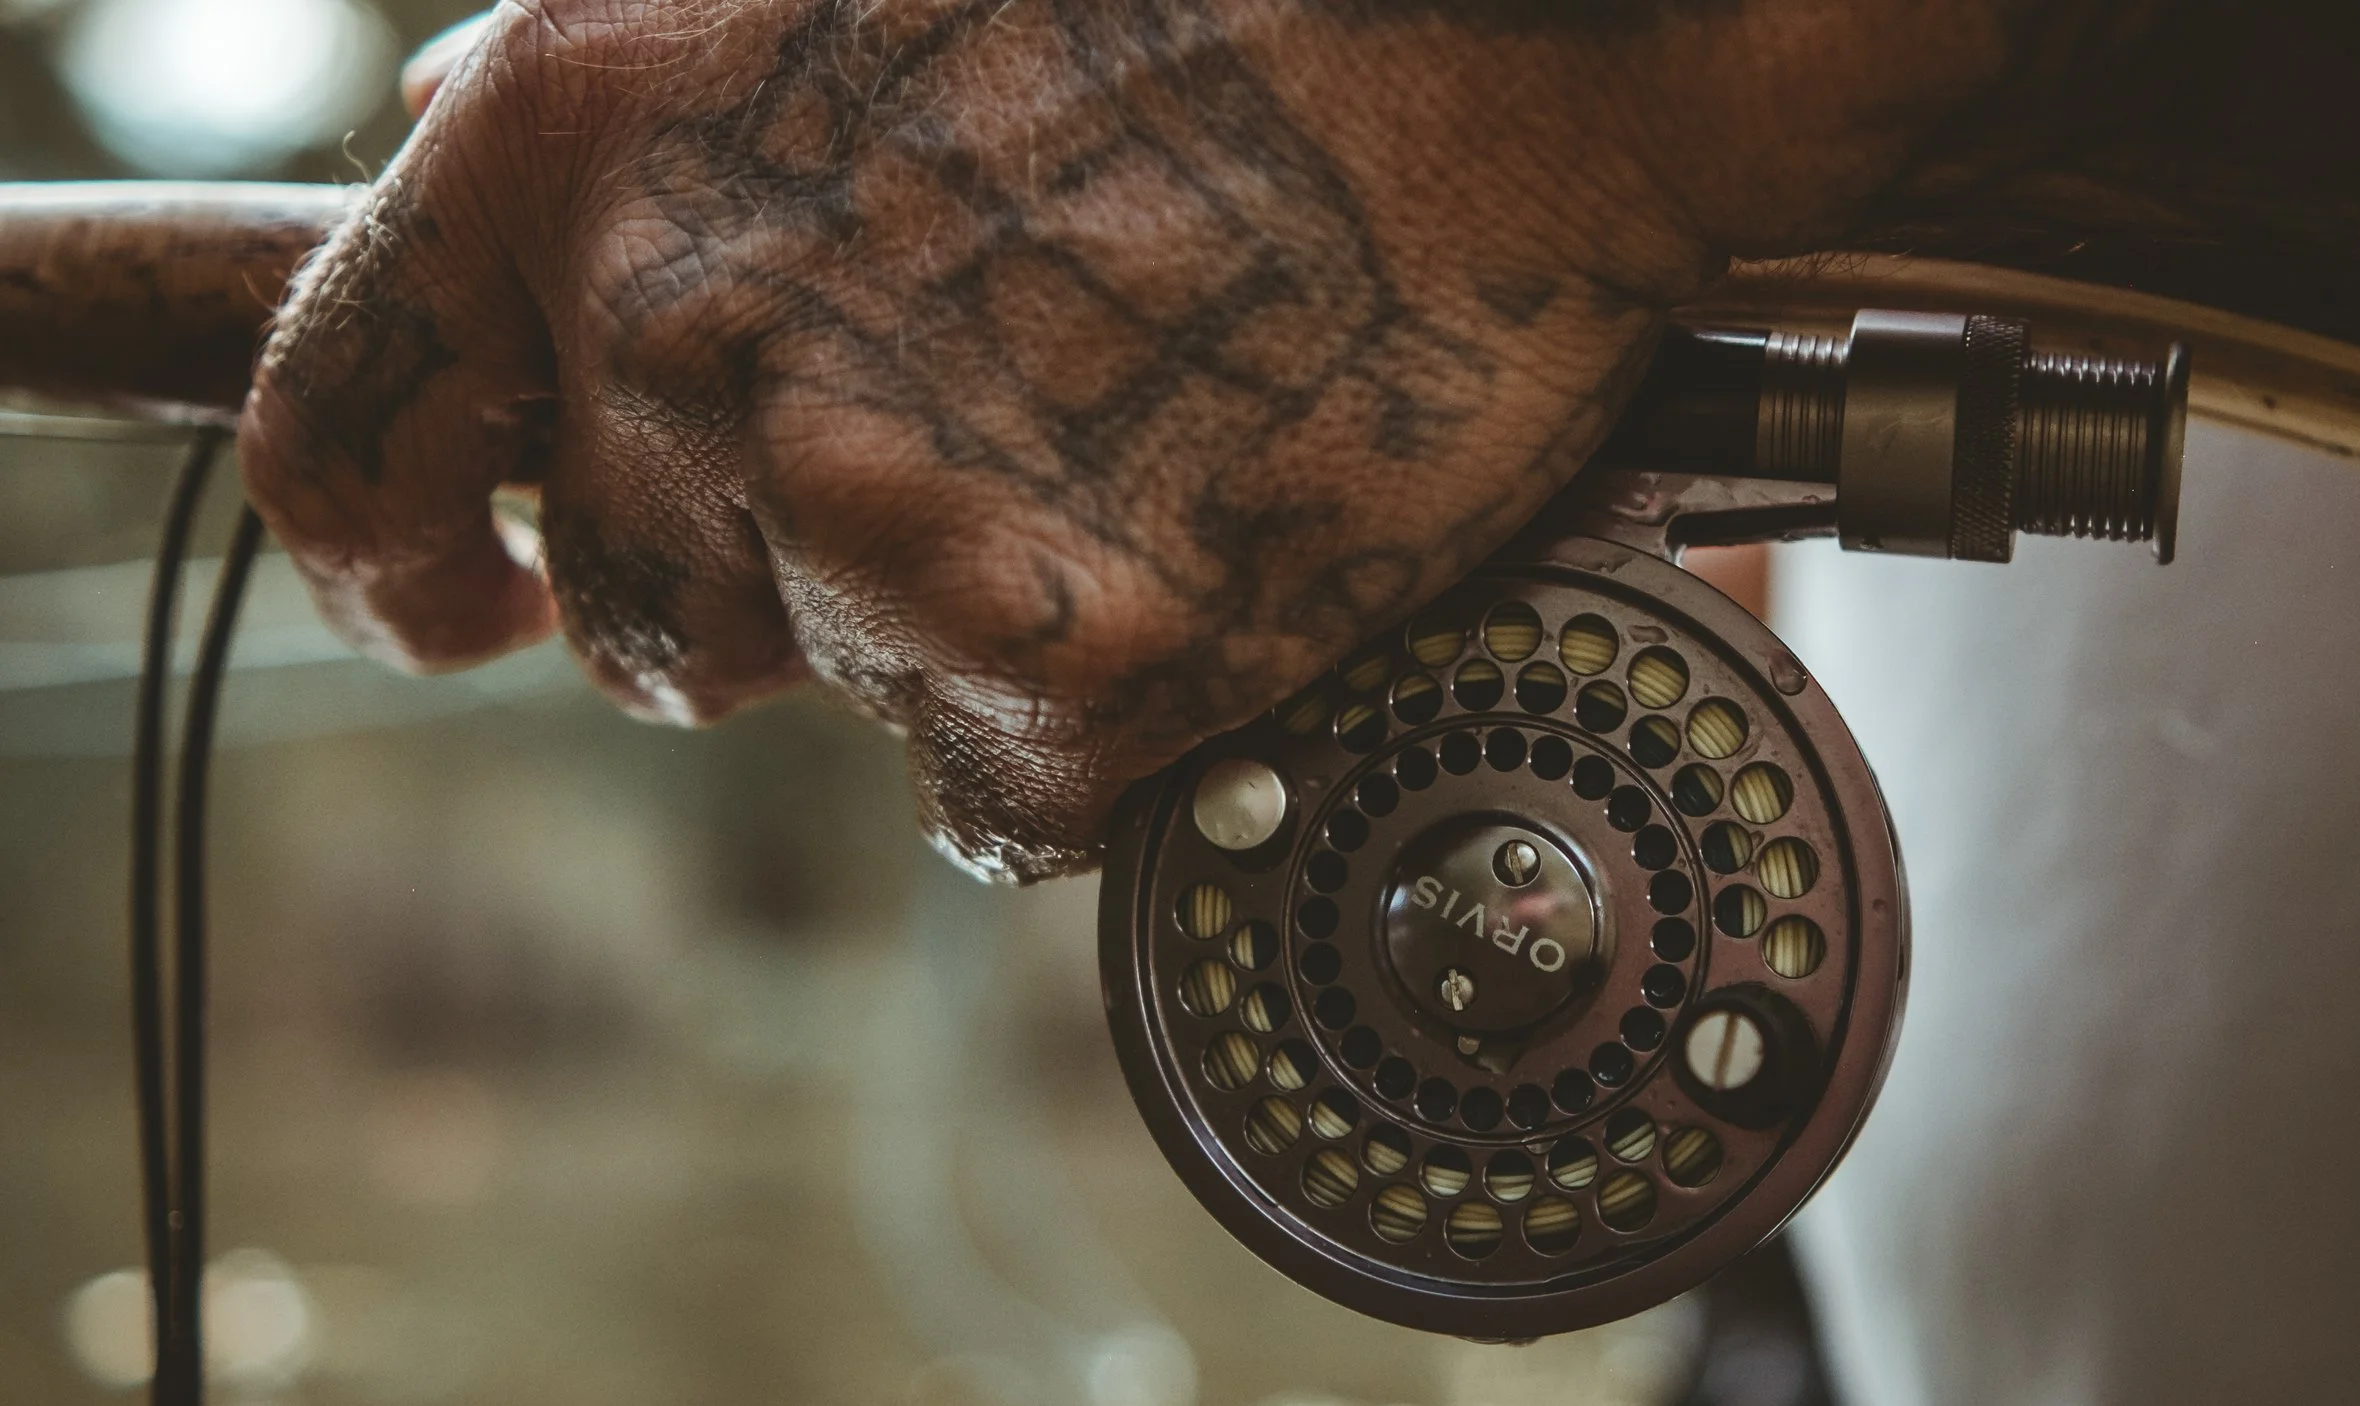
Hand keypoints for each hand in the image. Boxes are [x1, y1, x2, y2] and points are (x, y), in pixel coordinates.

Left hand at [238, 0, 1974, 879]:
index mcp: (576, 158)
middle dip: (752, 582)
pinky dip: (1080, 718)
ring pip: (830, 694)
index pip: (343, 442)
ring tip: (1103, 464)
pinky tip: (1186, 561)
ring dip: (931, 630)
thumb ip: (593, 95)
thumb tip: (418, 146)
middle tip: (936, 473)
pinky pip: (1003, 791)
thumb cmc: (1183, 6)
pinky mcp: (1070, 678)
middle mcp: (686, 352)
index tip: (457, 611)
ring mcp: (878, 533)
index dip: (384, 561)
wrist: (1511, 67)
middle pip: (634, 610)